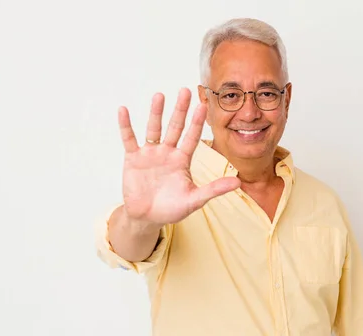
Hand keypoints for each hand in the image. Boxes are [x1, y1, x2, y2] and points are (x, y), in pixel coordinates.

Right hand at [118, 88, 240, 225]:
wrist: (147, 218)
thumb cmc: (172, 209)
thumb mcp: (194, 200)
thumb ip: (214, 189)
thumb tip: (239, 183)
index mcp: (183, 160)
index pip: (192, 137)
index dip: (197, 123)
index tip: (203, 106)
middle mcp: (167, 152)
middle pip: (175, 127)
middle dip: (180, 110)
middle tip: (185, 91)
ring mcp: (150, 154)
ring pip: (154, 129)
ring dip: (156, 113)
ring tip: (160, 95)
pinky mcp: (133, 159)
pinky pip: (129, 139)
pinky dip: (125, 125)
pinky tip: (124, 110)